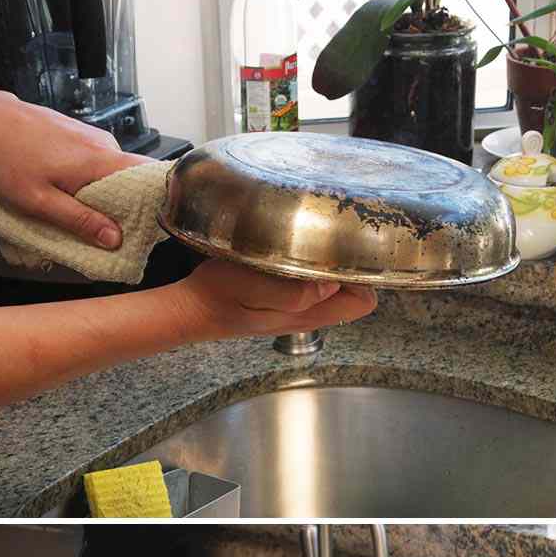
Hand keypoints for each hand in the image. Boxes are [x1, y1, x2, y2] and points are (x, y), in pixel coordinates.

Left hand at [0, 91, 143, 249]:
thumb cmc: (9, 157)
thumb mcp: (39, 201)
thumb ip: (78, 220)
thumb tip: (113, 238)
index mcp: (99, 160)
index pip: (148, 176)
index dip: (154, 202)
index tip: (147, 227)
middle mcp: (103, 144)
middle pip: (131, 179)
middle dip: (124, 207)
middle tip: (109, 233)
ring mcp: (92, 138)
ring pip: (112, 172)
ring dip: (103, 195)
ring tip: (82, 215)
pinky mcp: (80, 136)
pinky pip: (97, 163)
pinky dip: (89, 181)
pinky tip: (70, 193)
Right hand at [174, 259, 377, 340]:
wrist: (190, 308)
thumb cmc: (216, 295)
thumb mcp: (251, 288)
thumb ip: (293, 292)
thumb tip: (330, 284)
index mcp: (307, 314)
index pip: (363, 301)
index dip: (365, 277)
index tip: (350, 253)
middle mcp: (308, 314)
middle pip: (355, 295)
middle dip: (353, 268)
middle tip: (336, 242)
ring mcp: (296, 308)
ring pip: (336, 289)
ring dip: (333, 267)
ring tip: (318, 244)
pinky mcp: (282, 298)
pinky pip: (313, 285)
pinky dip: (313, 269)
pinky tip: (296, 254)